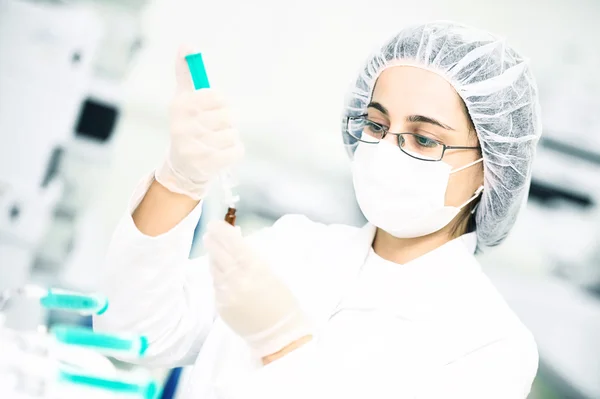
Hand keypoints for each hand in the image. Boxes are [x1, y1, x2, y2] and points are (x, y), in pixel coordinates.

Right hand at [154, 46, 243, 199]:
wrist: (181, 166)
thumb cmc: (188, 126)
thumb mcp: (184, 99)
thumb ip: (186, 74)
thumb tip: (186, 45)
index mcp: (180, 106)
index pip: (216, 96)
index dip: (222, 102)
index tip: (215, 108)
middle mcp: (182, 126)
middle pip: (228, 116)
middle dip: (228, 122)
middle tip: (216, 128)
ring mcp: (193, 147)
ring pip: (233, 134)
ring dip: (230, 138)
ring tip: (216, 142)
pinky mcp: (206, 165)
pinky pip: (237, 151)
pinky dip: (234, 152)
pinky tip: (221, 153)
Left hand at [203, 221, 312, 357]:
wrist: (279, 334)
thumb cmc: (282, 301)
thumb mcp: (272, 272)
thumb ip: (252, 256)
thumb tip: (236, 239)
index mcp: (254, 267)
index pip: (231, 242)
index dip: (221, 230)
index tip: (216, 224)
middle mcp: (237, 278)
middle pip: (217, 252)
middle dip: (213, 240)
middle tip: (210, 233)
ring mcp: (226, 293)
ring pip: (213, 267)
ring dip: (214, 257)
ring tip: (215, 250)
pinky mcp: (220, 306)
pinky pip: (215, 284)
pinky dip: (217, 276)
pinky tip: (222, 272)